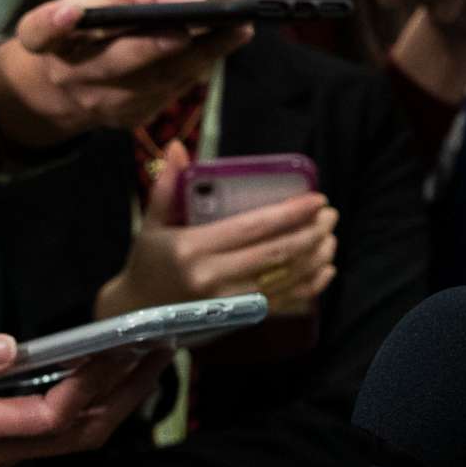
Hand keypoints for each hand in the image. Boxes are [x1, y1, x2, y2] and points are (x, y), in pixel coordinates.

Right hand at [0, 0, 252, 146]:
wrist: (74, 80)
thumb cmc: (100, 22)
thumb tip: (193, 0)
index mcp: (48, 36)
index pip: (40, 31)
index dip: (53, 23)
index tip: (70, 12)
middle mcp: (69, 71)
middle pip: (111, 62)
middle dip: (151, 46)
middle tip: (186, 29)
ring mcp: (98, 102)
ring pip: (155, 80)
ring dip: (201, 54)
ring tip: (238, 28)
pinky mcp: (128, 119)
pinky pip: (170, 91)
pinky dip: (200, 65)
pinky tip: (229, 43)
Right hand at [0, 332, 167, 466]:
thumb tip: (7, 347)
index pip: (56, 415)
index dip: (99, 383)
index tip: (130, 346)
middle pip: (79, 433)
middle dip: (128, 393)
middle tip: (165, 348)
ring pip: (70, 438)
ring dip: (114, 401)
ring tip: (146, 357)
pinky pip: (52, 432)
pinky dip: (86, 405)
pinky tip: (99, 374)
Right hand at [96, 152, 336, 319]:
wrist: (134, 315)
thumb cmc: (147, 261)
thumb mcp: (152, 223)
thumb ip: (167, 184)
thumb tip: (176, 146)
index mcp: (193, 249)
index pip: (252, 228)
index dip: (289, 213)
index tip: (316, 199)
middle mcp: (212, 279)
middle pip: (275, 254)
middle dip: (310, 232)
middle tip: (330, 214)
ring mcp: (227, 303)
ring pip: (284, 279)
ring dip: (315, 258)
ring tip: (330, 236)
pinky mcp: (237, 320)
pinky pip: (282, 304)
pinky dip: (308, 288)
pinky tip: (325, 270)